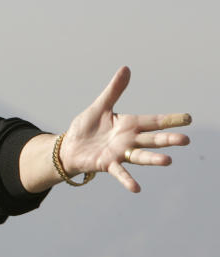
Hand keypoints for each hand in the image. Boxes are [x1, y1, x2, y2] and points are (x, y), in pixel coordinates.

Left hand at [60, 66, 190, 192]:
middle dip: (167, 140)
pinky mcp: (107, 164)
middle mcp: (129, 140)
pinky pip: (119, 172)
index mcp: (129, 124)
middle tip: (185, 140)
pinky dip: (127, 180)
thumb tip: (126, 68)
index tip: (187, 118)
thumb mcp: (100, 106)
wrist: (69, 146)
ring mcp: (119, 154)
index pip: (153, 121)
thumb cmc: (86, 127)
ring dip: (153, 159)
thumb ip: (114, 90)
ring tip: (167, 161)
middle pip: (151, 139)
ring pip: (140, 156)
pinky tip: (136, 188)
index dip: (169, 120)